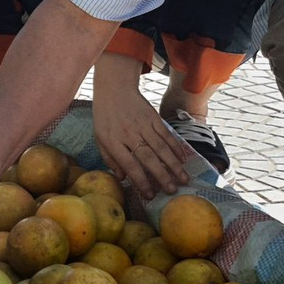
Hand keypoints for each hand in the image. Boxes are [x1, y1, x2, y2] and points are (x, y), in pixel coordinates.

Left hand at [90, 66, 192, 202]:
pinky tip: (183, 159)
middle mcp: (129, 134)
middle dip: (161, 176)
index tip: (149, 194)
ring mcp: (143, 125)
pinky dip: (176, 147)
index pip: (129, 164)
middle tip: (172, 190)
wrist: (114, 89)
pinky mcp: (153, 117)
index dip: (140, 180)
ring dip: (173, 164)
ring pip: (161, 147)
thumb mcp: (99, 138)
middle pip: (148, 157)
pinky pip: (166, 134)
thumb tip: (123, 177)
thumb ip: (110, 158)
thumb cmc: (105, 117)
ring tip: (183, 179)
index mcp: (113, 141)